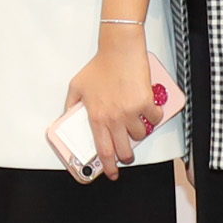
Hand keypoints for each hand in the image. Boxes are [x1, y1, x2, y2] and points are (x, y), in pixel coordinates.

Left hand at [64, 32, 158, 178]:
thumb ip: (71, 105)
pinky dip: (154, 116)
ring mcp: (131, 112)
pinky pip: (154, 118)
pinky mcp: (146, 103)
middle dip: (127, 157)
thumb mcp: (76, 86)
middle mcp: (114, 118)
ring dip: (139, 133)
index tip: (111, 173)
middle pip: (124, 150)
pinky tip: (149, 110)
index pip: (102, 150)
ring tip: (135, 123)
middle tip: (127, 156)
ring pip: (140, 135)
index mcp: (96, 117)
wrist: (119, 50)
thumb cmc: (100, 66)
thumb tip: (68, 118)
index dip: (108, 166)